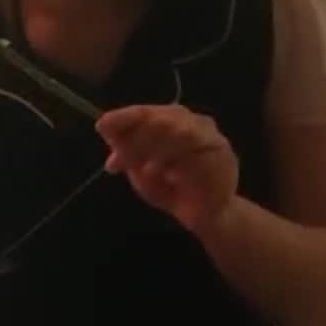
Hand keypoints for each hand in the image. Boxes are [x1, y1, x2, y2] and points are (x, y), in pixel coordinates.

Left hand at [97, 104, 238, 232]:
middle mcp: (189, 120)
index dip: (123, 117)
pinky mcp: (222, 151)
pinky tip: (171, 176)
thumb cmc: (169, 187)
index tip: (103, 126)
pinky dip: (181, 162)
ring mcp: (208, 134)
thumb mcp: (138, 168)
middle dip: (135, 141)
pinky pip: (200, 149)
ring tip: (145, 172)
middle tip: (119, 162)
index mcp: (167, 120)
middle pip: (160, 118)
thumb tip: (103, 125)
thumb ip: (125, 148)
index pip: (144, 111)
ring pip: (181, 130)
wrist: (202, 214)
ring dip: (158, 151)